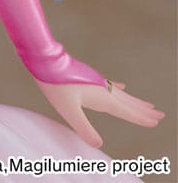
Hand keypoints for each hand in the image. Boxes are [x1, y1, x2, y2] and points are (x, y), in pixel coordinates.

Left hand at [36, 79, 163, 147]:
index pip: (125, 111)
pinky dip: (118, 88)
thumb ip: (84, 127)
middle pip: (127, 102)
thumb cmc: (54, 84)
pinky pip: (109, 85)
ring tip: (147, 104)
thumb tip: (99, 145)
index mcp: (100, 97)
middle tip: (160, 115)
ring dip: (134, 100)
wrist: (44, 59)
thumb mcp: (68, 109)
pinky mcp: (89, 76)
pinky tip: (122, 86)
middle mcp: (102, 88)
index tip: (155, 121)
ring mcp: (96, 81)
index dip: (140, 117)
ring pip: (120, 93)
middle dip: (143, 110)